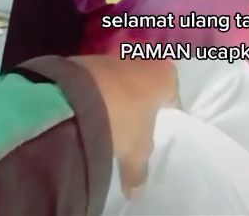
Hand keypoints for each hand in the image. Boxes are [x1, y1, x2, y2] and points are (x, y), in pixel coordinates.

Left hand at [70, 54, 179, 199]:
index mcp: (165, 74)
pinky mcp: (90, 58)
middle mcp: (144, 58)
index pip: (173, 96)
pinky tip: (89, 109)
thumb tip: (135, 193)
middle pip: (147, 84)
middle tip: (134, 124)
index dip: (167, 114)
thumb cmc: (122, 119)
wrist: (76, 98)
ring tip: (108, 119)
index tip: (158, 128)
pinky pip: (99, 79)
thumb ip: (138, 172)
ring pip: (122, 78)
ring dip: (117, 95)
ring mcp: (115, 55)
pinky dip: (96, 91)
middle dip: (141, 101)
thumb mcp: (135, 152)